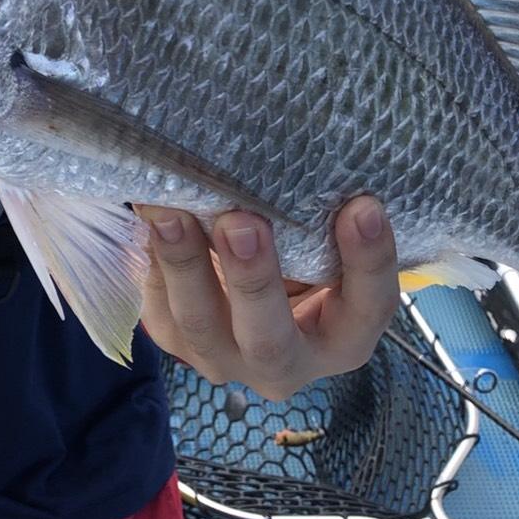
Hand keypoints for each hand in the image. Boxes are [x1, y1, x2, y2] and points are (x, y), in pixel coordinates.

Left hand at [136, 196, 399, 400]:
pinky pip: (158, 308)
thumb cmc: (304, 252)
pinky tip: (148, 215)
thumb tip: (307, 155)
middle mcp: (285, 363)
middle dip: (253, 280)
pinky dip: (152, 260)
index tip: (364, 207)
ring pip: (200, 327)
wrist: (247, 284)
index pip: (369, 308)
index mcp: (344, 338)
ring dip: (184, 267)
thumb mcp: (326, 241)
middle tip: (243, 223)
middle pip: (270, 339)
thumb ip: (326, 217)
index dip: (369, 262)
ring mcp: (225, 359)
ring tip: (171, 214)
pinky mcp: (175, 339)